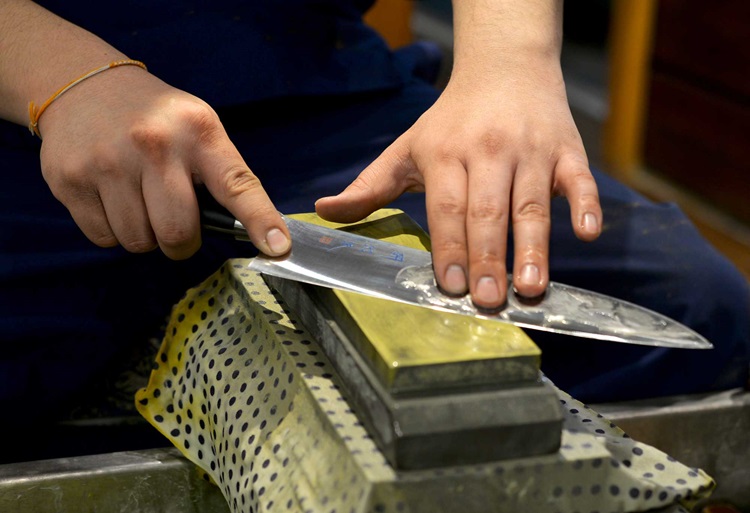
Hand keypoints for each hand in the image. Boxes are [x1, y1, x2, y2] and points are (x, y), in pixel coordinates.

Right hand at [37, 65, 289, 258]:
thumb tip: (252, 234)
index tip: (278, 248)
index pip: (238, 184)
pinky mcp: (69, 180)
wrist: (83, 85)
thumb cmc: (156, 118)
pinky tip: (113, 200)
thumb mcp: (198, 127)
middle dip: (182, 243)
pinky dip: (113, 233)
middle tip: (178, 225)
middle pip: (177, 233)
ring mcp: (107, 163)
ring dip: (145, 237)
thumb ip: (222, 174)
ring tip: (140, 202)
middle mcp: (153, 146)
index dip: (261, 221)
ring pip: (138, 242)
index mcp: (198, 132)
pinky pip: (104, 239)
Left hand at [315, 55, 600, 309]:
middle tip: (489, 302)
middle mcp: (489, 151)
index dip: (448, 247)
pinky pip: (580, 179)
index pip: (447, 207)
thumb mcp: (407, 147)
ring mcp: (531, 150)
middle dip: (488, 258)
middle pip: (488, 211)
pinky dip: (585, 205)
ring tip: (531, 288)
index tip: (450, 286)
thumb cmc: (451, 120)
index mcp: (446, 154)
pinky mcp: (567, 149)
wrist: (505, 68)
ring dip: (534, 247)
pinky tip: (586, 233)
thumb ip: (370, 185)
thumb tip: (325, 211)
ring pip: (532, 203)